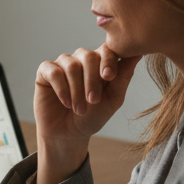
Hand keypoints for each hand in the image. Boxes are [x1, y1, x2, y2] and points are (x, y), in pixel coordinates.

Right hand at [34, 46, 140, 183]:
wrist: (69, 135)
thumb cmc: (93, 116)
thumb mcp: (113, 99)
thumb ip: (123, 76)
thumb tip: (138, 54)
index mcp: (100, 62)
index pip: (107, 49)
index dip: (108, 60)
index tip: (109, 77)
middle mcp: (81, 59)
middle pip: (88, 56)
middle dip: (92, 80)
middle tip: (93, 101)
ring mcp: (62, 64)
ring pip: (71, 65)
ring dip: (77, 89)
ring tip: (79, 109)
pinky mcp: (45, 72)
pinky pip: (53, 72)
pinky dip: (61, 88)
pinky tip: (66, 103)